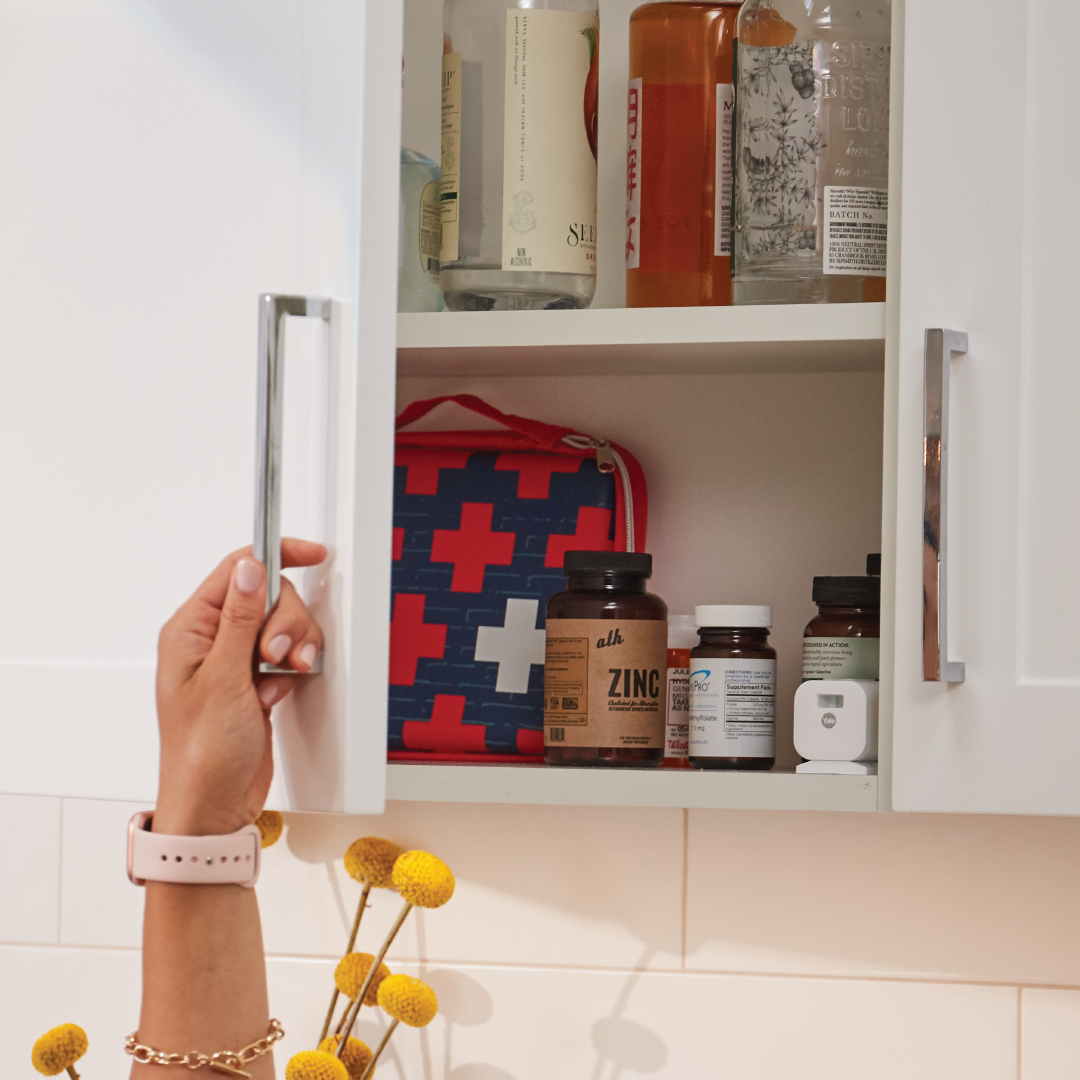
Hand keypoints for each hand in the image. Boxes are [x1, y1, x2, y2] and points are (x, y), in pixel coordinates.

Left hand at [153, 540, 325, 836]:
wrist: (215, 804)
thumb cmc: (202, 754)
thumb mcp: (223, 679)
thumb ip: (239, 618)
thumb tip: (250, 568)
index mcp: (191, 630)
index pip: (237, 571)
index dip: (277, 558)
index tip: (311, 554)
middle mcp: (213, 641)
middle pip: (270, 597)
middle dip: (287, 623)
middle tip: (276, 655)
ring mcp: (236, 661)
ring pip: (285, 626)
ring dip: (294, 649)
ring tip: (279, 678)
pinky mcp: (256, 679)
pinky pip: (289, 653)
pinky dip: (294, 668)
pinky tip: (279, 690)